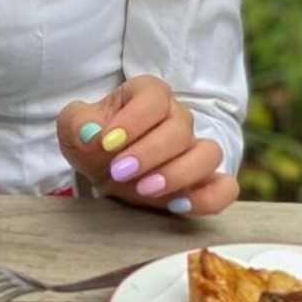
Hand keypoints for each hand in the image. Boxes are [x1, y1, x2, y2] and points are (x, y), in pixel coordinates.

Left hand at [55, 74, 238, 215]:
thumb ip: (77, 124)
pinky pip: (226, 188)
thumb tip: (91, 133)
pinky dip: (209, 198)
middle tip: (119, 170)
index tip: (107, 142)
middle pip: (180, 127)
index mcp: (148, 94)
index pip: (154, 97)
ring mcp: (195, 149)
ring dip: (178, 174)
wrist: (107, 167)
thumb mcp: (75, 127)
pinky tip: (177, 206)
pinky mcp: (205, 182)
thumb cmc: (94, 140)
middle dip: (149, 152)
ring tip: (144, 189)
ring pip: (209, 154)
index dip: (133, 120)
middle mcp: (177, 118)